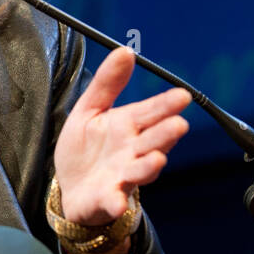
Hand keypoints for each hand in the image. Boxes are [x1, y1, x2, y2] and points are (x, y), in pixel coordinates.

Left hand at [54, 46, 190, 225]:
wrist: (70, 186)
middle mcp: (131, 151)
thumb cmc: (84, 147)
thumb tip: (125, 51)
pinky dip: (117, 202)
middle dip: (166, 134)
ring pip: (140, 171)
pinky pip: (114, 201)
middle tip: (178, 124)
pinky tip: (118, 201)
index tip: (183, 96)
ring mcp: (122, 176)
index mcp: (128, 126)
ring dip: (149, 166)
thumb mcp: (89, 110)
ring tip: (157, 160)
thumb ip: (107, 83)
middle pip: (153, 141)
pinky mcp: (107, 198)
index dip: (167, 105)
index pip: (152, 112)